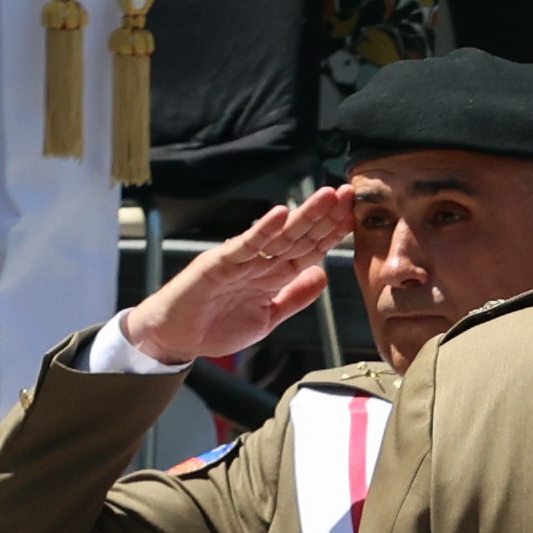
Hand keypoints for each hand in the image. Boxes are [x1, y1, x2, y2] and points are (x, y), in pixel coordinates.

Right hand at [122, 185, 356, 366]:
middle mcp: (260, 263)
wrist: (176, 338)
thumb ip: (295, 296)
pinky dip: (262, 230)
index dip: (332, 234)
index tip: (356, 217)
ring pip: (278, 235)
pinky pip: (245, 245)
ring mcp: (240, 261)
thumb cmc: (217, 327)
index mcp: (273, 275)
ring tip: (327, 196)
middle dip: (325, 216)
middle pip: (299, 236)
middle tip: (350, 193)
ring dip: (303, 215)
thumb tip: (323, 274)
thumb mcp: (268, 317)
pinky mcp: (218, 263)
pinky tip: (280, 214)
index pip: (309, 250)